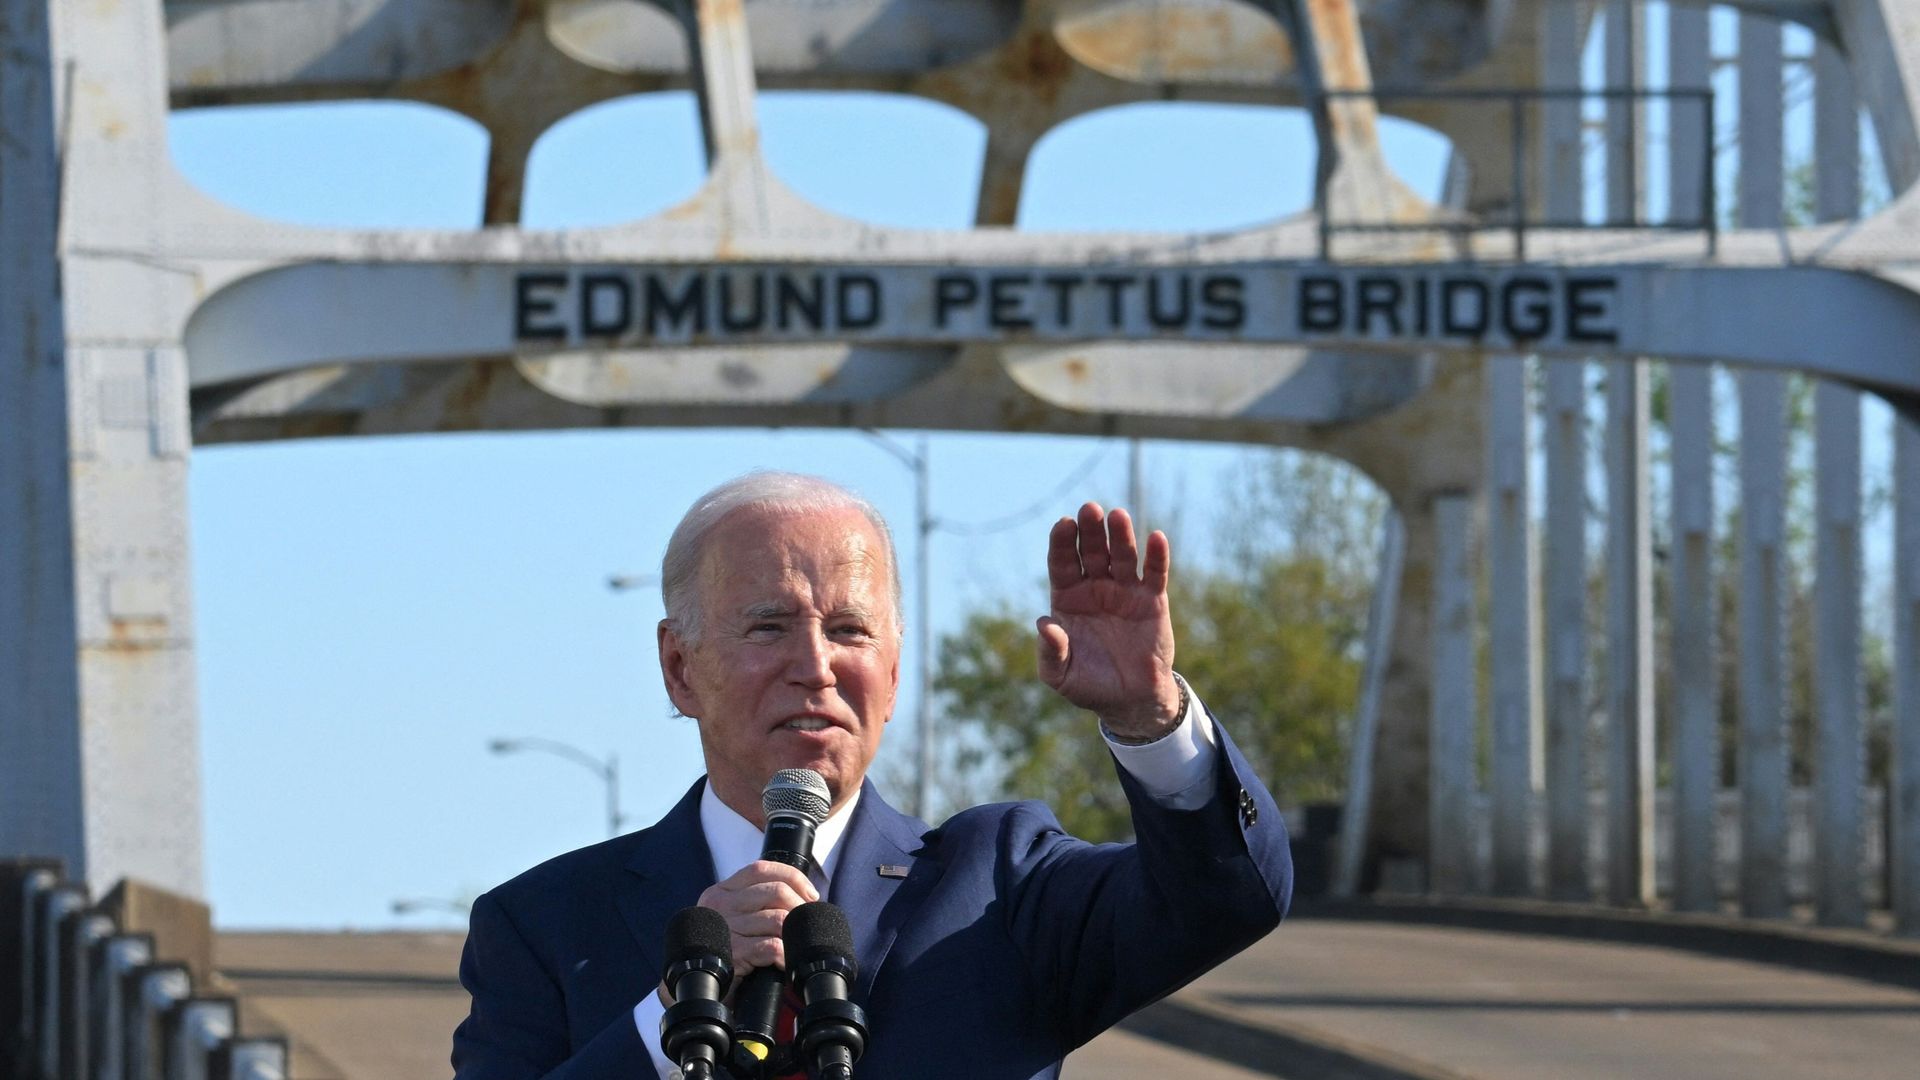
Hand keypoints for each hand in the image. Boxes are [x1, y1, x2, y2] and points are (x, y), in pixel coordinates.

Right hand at [695, 860, 819, 984]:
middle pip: (776, 891)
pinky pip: (773, 946)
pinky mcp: (734, 953)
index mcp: (722, 891)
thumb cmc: (727, 951)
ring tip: (796, 945)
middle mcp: (720, 904)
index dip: (793, 877)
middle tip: (805, 925)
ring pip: (779, 919)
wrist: (699, 983)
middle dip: (800, 908)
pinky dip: (787, 955)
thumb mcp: (736, 918)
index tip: (810, 895)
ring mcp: (726, 928)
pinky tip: (786, 963)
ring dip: (795, 934)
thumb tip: (804, 896)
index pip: (761, 869)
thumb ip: (758, 901)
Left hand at [1037, 503, 1180, 740]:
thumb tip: (1043, 623)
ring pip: (1122, 556)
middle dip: (1089, 530)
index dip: (1062, 543)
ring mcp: (1124, 591)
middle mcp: (1095, 588)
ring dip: (1120, 535)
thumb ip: (1051, 651)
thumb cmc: (1089, 685)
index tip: (1063, 524)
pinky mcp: (1152, 601)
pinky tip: (1156, 537)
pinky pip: (1154, 574)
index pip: (1062, 563)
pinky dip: (1156, 556)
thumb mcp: (1060, 675)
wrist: (1130, 701)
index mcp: (1068, 599)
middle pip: (1091, 551)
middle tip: (1089, 509)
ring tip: (1117, 516)